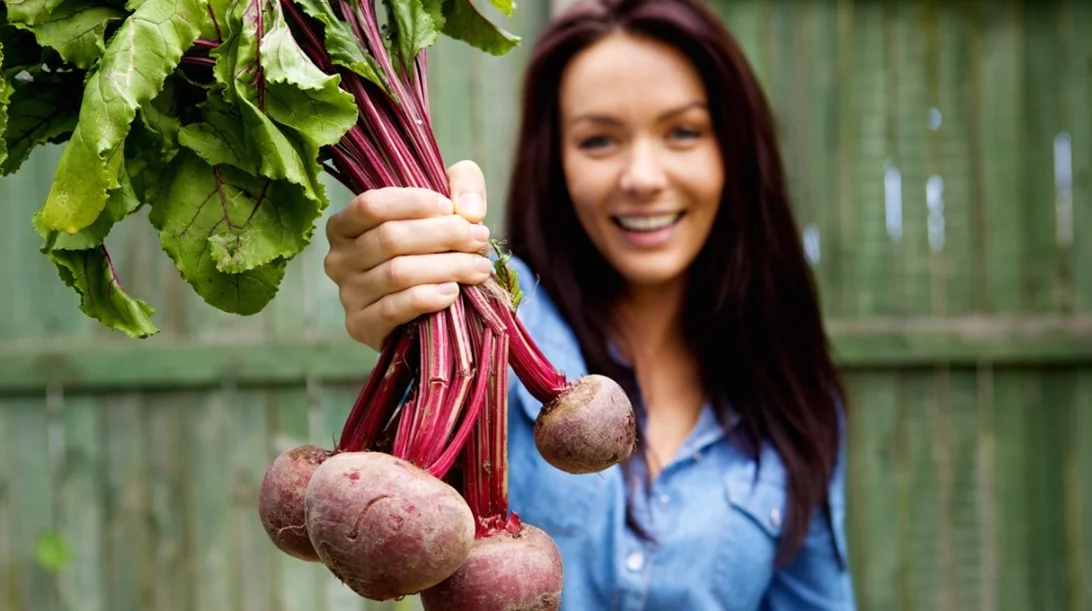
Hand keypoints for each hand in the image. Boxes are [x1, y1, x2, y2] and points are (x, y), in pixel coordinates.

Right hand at [324, 160, 493, 350]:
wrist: (428, 308)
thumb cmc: (432, 248)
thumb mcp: (448, 205)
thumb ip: (463, 185)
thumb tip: (469, 210)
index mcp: (346, 225)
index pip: (371, 205)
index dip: (414, 203)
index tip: (451, 208)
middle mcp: (338, 258)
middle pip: (390, 238)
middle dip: (443, 235)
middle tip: (478, 238)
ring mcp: (347, 294)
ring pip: (397, 273)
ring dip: (446, 267)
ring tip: (478, 267)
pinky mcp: (361, 325)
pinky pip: (394, 308)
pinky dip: (427, 298)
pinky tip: (452, 292)